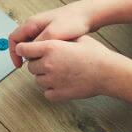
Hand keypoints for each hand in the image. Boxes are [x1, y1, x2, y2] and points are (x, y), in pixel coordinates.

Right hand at [8, 0, 99, 67]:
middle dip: (25, 56)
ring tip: (43, 64)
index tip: (18, 65)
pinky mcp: (52, 32)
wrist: (88, 15)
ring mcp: (43, 28)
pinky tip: (51, 59)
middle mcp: (35, 25)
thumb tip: (29, 54)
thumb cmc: (72, 21)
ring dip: (35, 55)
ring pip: (32, 45)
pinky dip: (42, 53)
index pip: (14, 38)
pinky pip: (41, 45)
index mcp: (32, 23)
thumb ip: (39, 43)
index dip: (13, 53)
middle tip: (33, 66)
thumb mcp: (53, 34)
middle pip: (22, 43)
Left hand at [15, 36, 131, 101]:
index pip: (23, 49)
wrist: (107, 72)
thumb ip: (58, 39)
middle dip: (38, 64)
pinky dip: (51, 89)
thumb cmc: (95, 54)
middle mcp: (48, 64)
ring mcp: (52, 80)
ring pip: (38, 80)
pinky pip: (46, 93)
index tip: (27, 51)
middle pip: (31, 66)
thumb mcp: (76, 38)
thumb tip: (48, 38)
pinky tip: (61, 83)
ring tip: (58, 73)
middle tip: (50, 62)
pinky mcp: (59, 94)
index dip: (25, 49)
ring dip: (44, 77)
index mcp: (50, 47)